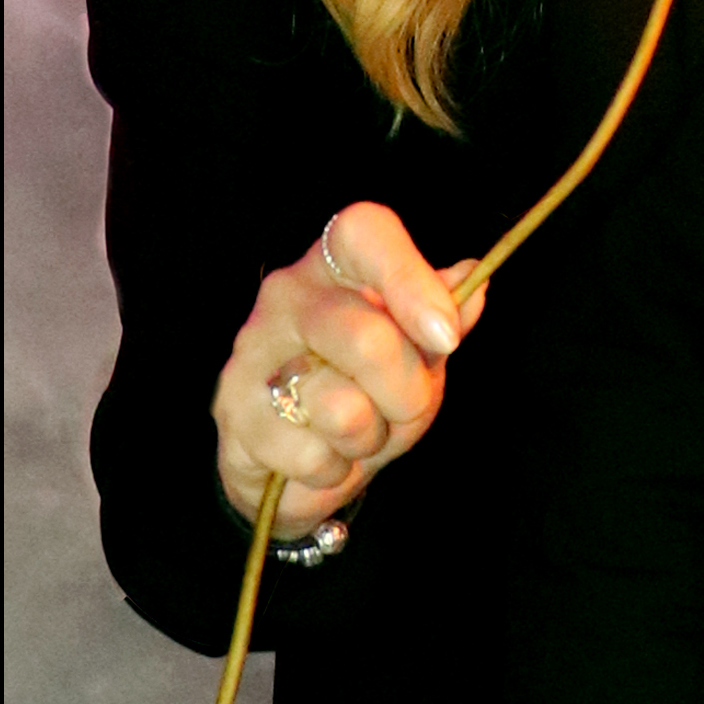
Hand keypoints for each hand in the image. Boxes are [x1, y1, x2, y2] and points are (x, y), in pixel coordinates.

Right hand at [211, 203, 487, 539]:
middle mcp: (289, 292)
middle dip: (407, 394)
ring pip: (341, 409)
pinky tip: (319, 455)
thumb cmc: (370, 387)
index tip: (446, 337)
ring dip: (368, 438)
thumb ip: (445, 315)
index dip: (409, 280)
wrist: (299, 460)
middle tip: (405, 408)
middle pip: (366, 339)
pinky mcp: (231, 409)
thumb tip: (472, 278)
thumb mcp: (420, 352)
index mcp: (339, 261)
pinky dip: (332, 470)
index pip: (364, 233)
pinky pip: (311, 456)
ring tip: (356, 431)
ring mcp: (253, 349)